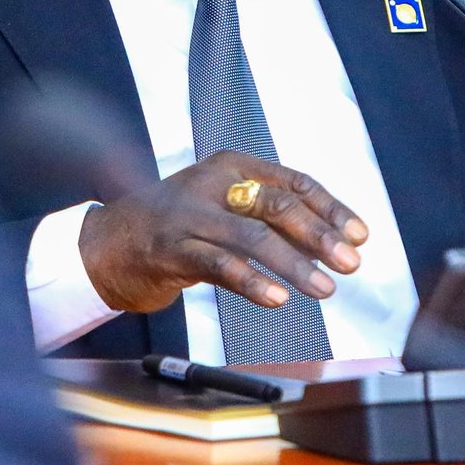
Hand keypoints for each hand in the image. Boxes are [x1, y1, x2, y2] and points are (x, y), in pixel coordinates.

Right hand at [76, 151, 368, 314]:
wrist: (105, 246)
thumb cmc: (172, 229)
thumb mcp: (222, 212)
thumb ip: (267, 222)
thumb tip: (329, 245)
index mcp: (230, 167)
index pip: (292, 181)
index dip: (330, 208)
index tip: (358, 235)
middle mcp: (210, 183)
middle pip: (275, 204)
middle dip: (319, 234)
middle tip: (350, 262)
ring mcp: (188, 215)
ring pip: (252, 235)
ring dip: (294, 263)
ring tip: (324, 287)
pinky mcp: (170, 249)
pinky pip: (219, 265)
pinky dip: (252, 281)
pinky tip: (276, 298)